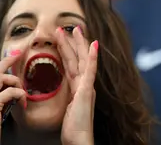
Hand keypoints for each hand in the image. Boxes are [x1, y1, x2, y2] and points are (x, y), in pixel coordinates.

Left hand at [56, 27, 97, 144]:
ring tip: (76, 29)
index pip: (73, 64)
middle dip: (73, 42)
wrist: (80, 139)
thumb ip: (71, 99)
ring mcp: (87, 86)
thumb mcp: (70, 109)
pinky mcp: (87, 90)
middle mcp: (84, 84)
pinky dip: (93, 57)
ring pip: (83, 60)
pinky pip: (90, 70)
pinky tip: (94, 45)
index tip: (66, 38)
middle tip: (70, 27)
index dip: (69, 51)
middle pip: (78, 59)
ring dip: (79, 44)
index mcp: (78, 87)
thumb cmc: (75, 127)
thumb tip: (69, 96)